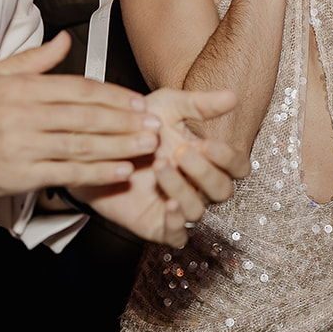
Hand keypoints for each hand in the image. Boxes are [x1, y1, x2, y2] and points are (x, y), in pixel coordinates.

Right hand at [0, 33, 163, 204]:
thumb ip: (34, 59)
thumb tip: (64, 39)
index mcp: (20, 88)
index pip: (77, 89)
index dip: (112, 95)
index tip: (138, 101)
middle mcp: (22, 115)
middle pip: (84, 116)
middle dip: (124, 120)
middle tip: (154, 123)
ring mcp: (21, 147)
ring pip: (80, 145)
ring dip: (118, 146)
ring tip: (147, 146)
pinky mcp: (17, 175)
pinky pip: (65, 172)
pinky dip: (96, 173)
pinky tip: (119, 171)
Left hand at [76, 87, 243, 246]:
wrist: (96, 146)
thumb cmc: (136, 126)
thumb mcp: (167, 107)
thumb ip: (199, 104)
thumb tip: (232, 97)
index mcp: (206, 158)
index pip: (236, 166)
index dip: (228, 159)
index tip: (209, 144)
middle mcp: (196, 185)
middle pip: (221, 190)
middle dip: (203, 172)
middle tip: (181, 152)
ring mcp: (179, 205)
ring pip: (196, 210)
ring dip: (181, 188)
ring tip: (160, 166)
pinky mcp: (157, 225)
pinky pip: (176, 235)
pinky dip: (176, 222)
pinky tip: (169, 204)